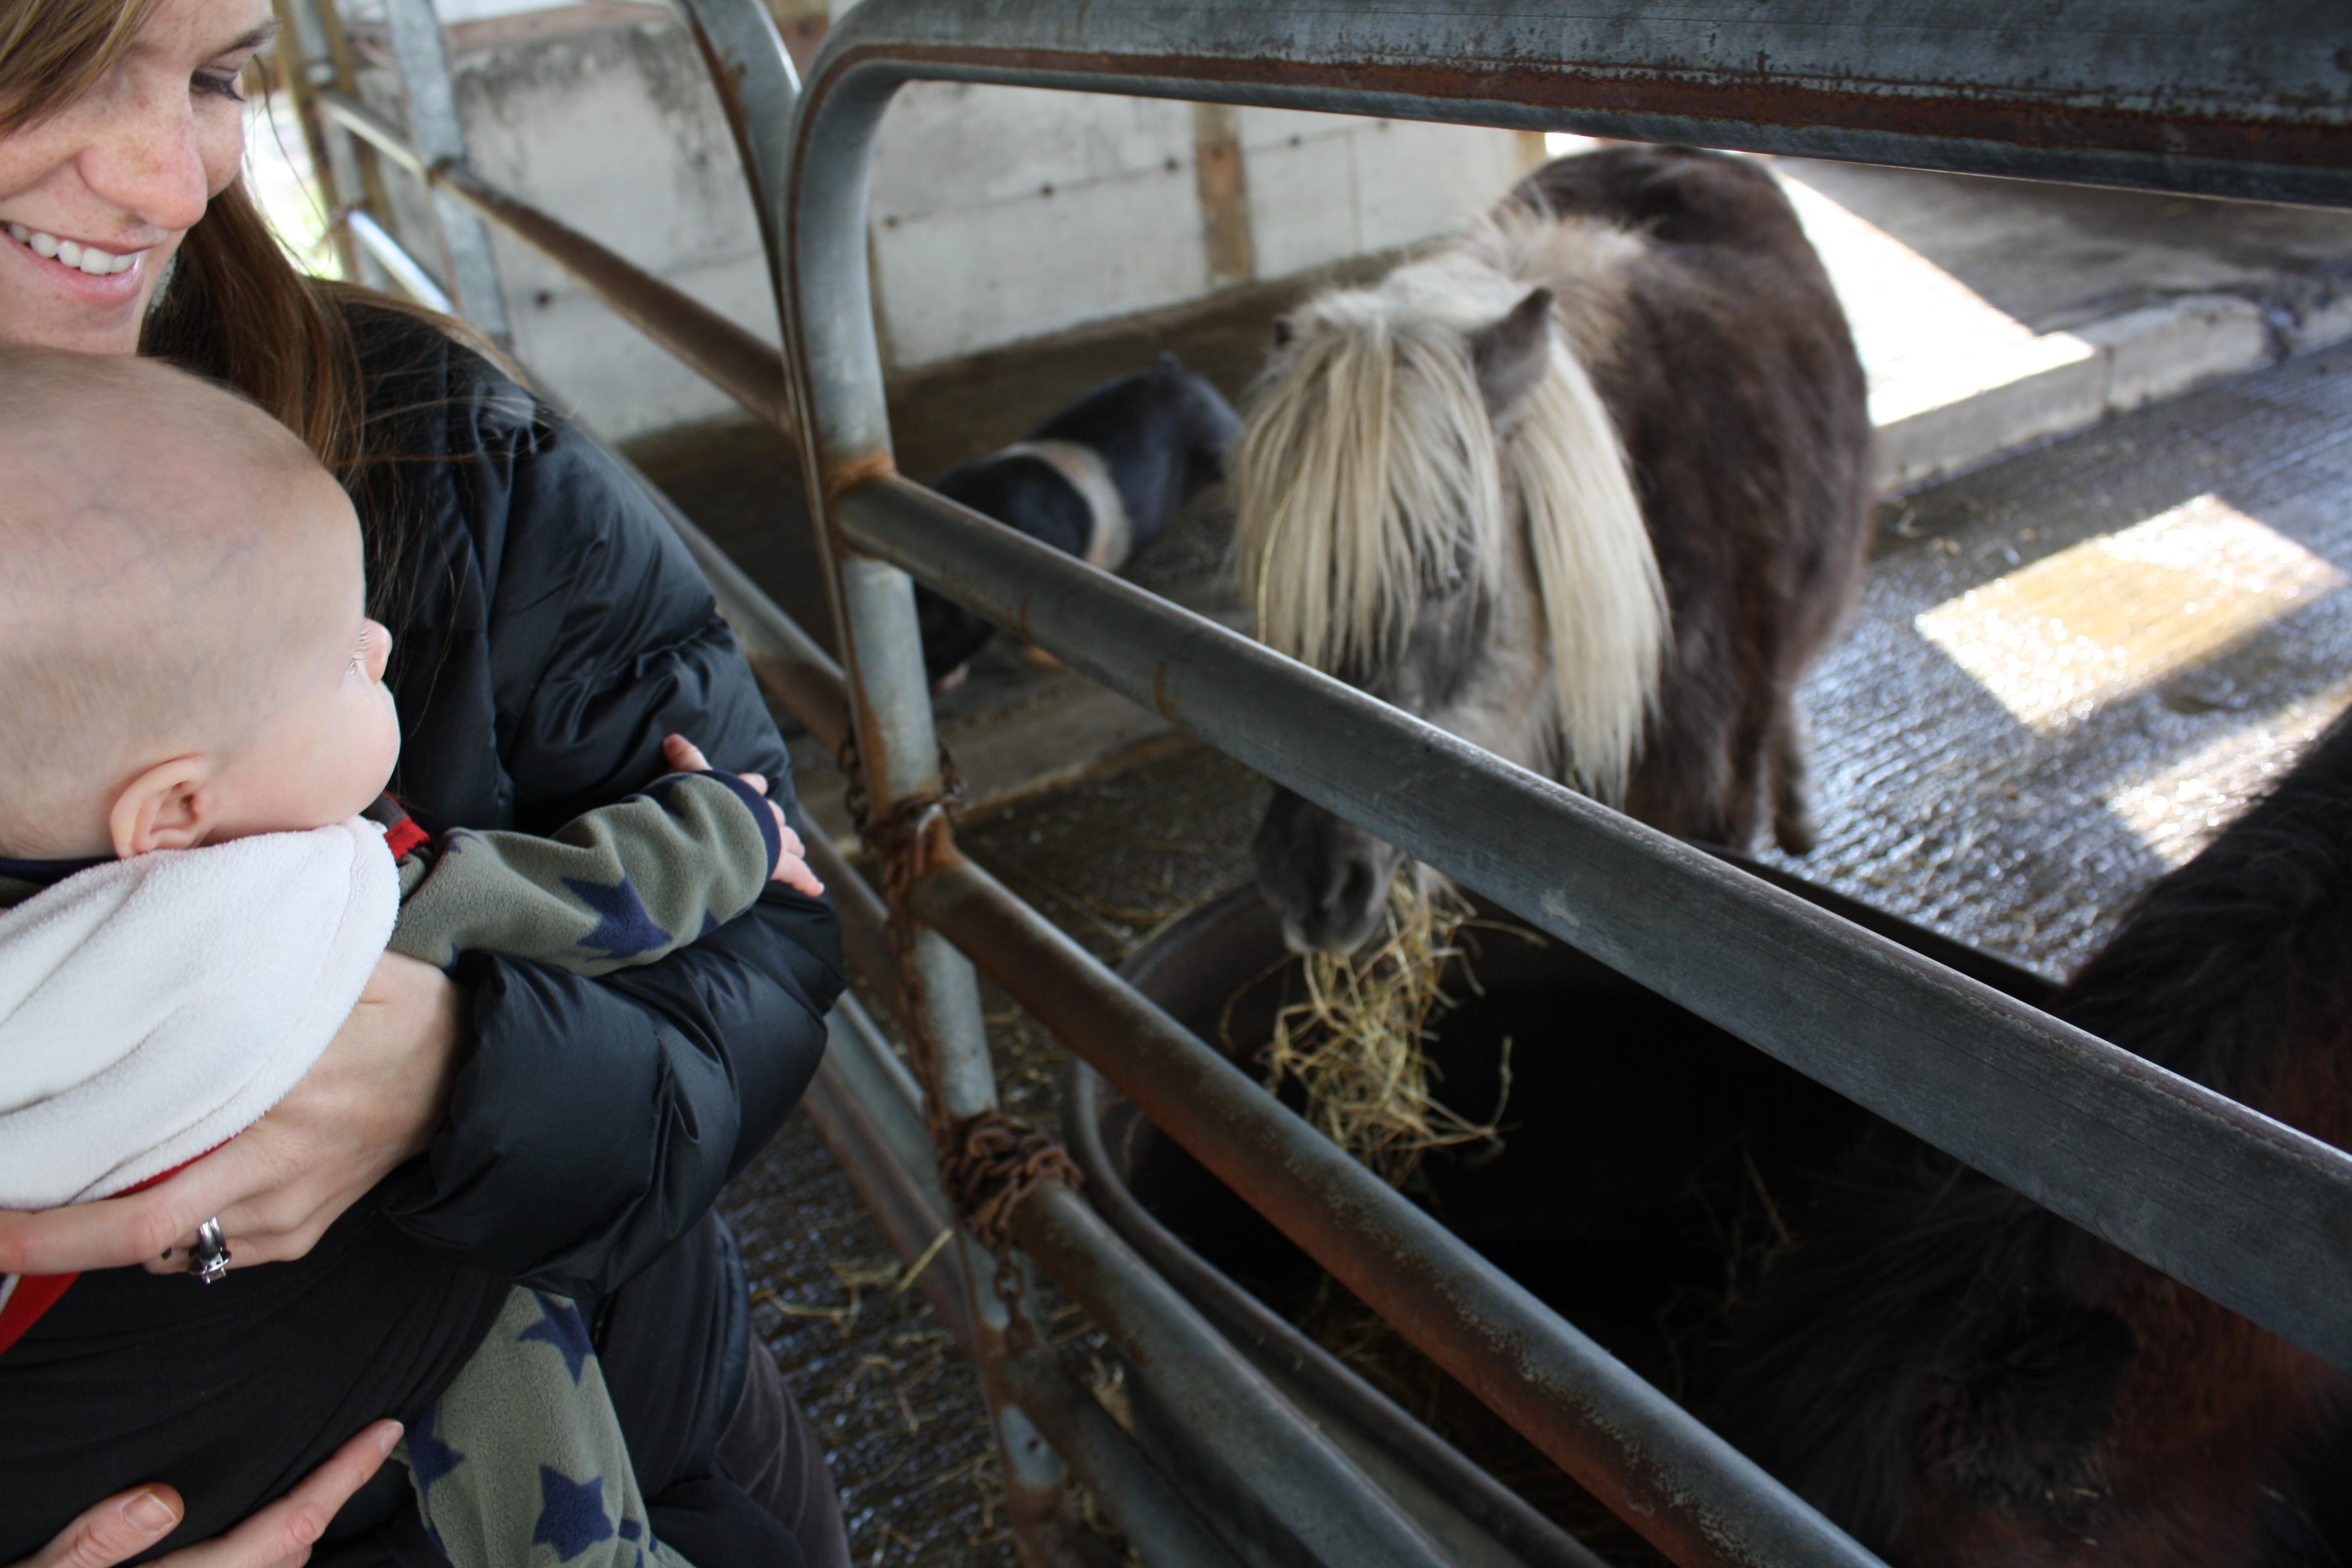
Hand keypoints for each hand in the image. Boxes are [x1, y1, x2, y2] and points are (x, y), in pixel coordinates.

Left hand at [0, 953, 469, 1277]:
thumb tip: (196, 934)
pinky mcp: (298, 1234)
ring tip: (66, 1193)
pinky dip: (164, 1238)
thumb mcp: (353, 969)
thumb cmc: (412, 1016)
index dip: (61, 1200)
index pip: (154, 1167)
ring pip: (171, 1247)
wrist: (482, 1082)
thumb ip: (279, 958)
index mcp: (285, 1097)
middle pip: (145, 1231)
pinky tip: (152, 1193)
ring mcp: (290, 1211)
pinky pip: (208, 1255)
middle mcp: (280, 1166)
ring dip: (107, 1229)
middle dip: (52, 1241)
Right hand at [10, 1420, 399, 1567]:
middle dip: (324, 1499)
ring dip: (292, 1531)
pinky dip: (264, 1553)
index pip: (292, 1524)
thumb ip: (94, 1543)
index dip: (346, 1475)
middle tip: (351, 1443)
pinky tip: (245, 1528)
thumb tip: (160, 1500)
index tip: (386, 1430)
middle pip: (295, 1549)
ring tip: (308, 1478)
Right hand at [661, 734, 824, 898]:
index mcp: (742, 792)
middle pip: (775, 814)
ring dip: (792, 845)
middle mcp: (762, 813)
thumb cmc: (698, 806)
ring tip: (797, 850)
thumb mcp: (688, 779)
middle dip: (775, 821)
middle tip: (776, 828)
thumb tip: (671, 737)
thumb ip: (684, 760)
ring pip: (789, 840)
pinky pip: (797, 873)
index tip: (757, 785)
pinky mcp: (779, 863)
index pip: (752, 784)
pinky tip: (816, 889)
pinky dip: (807, 881)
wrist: (712, 833)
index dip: (753, 786)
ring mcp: (773, 838)